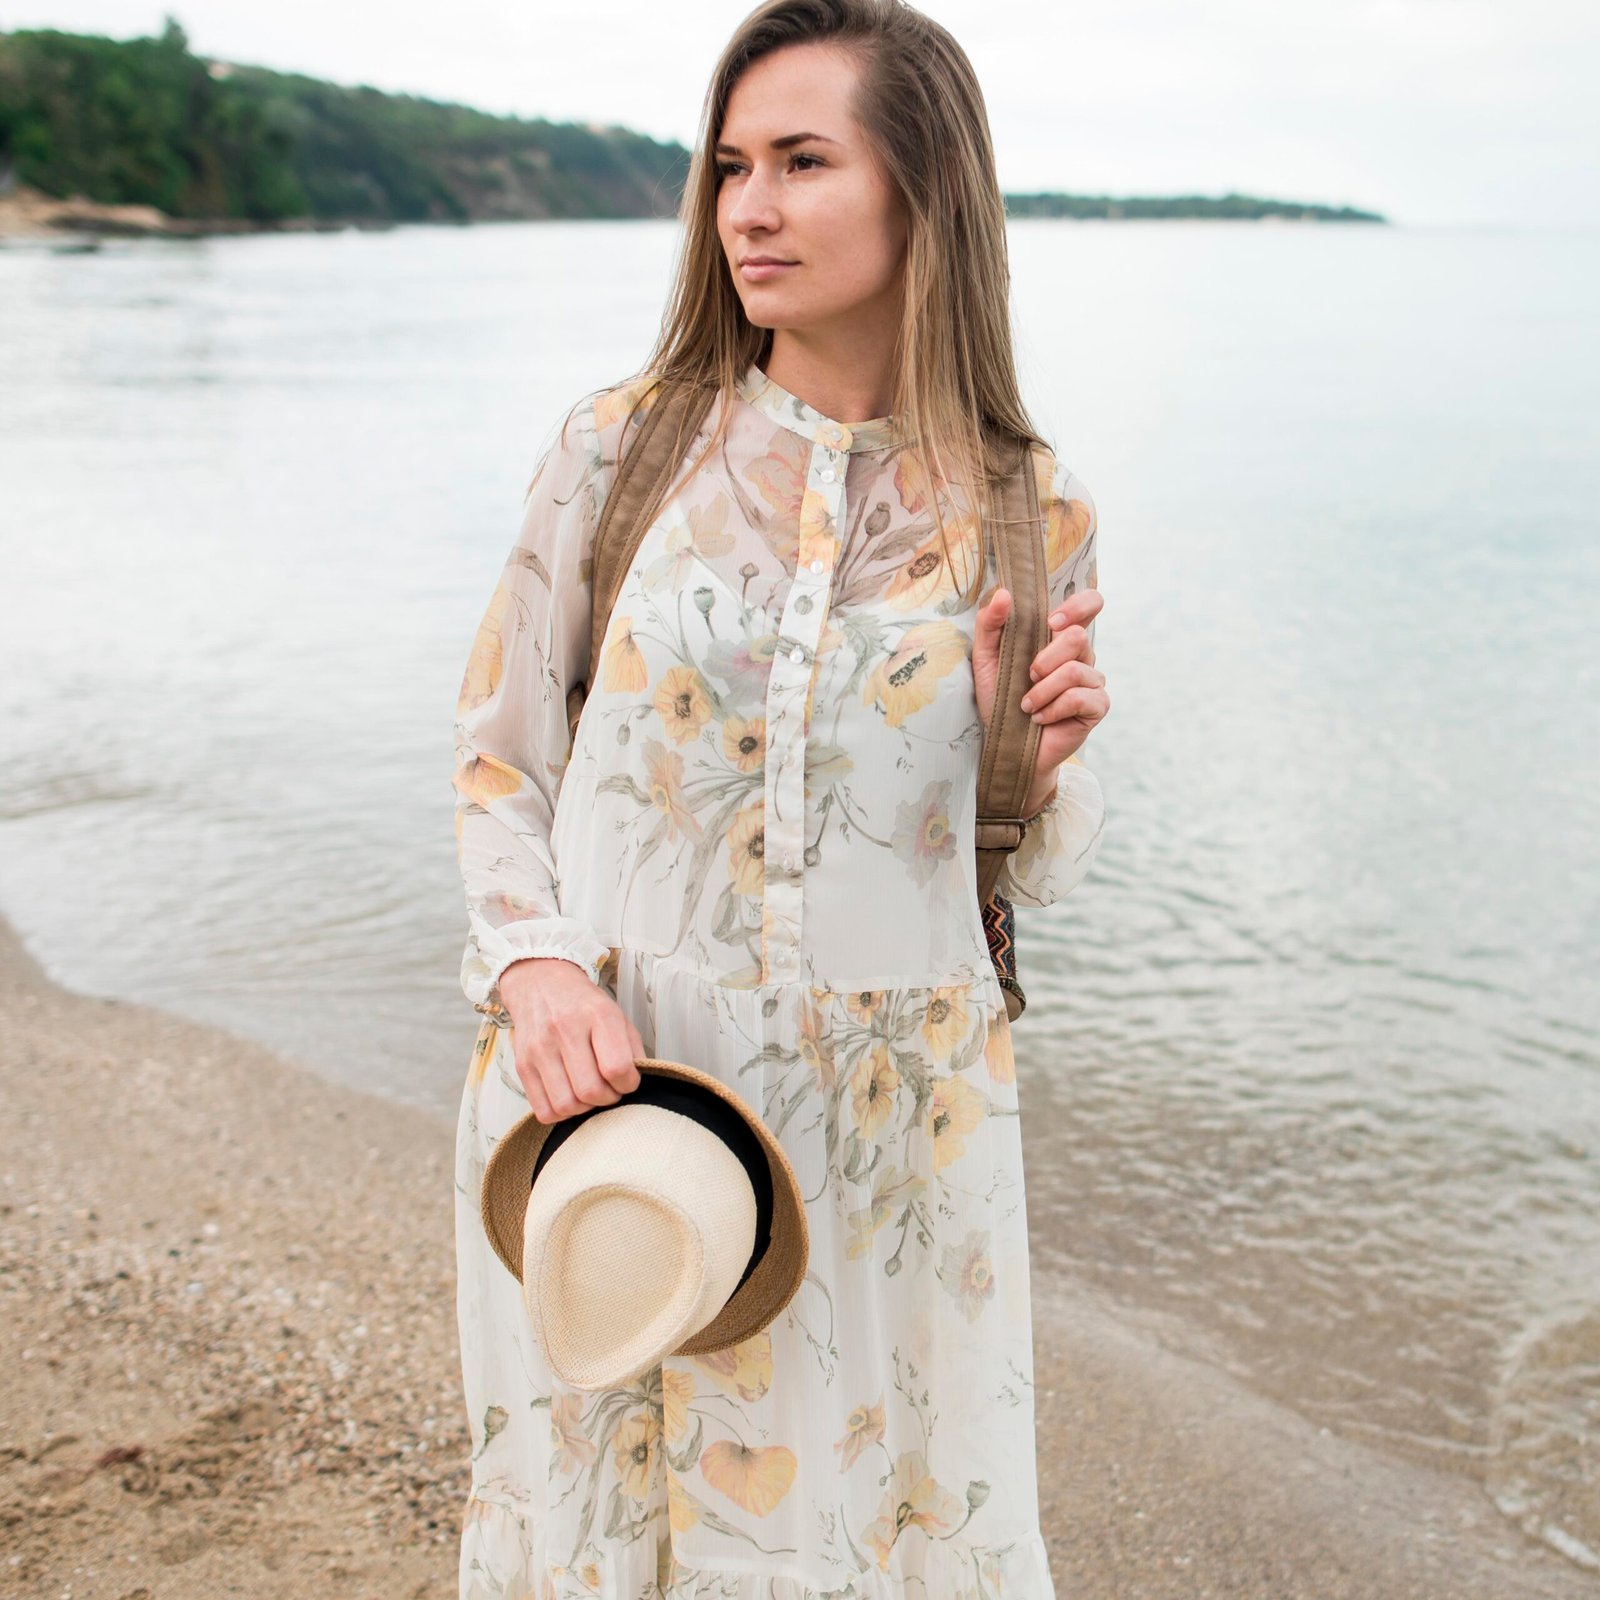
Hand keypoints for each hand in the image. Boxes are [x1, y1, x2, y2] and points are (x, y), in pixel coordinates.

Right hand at [498, 957, 644, 1122]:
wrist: (540, 984)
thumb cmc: (582, 1004)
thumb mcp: (617, 1015)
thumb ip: (632, 1049)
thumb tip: (636, 1083)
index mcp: (597, 1015)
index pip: (617, 1068)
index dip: (628, 1084)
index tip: (627, 1080)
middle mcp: (565, 1030)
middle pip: (590, 1090)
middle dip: (607, 1099)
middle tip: (609, 1089)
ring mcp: (540, 1048)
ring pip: (566, 1105)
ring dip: (584, 1108)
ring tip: (588, 1092)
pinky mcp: (522, 1065)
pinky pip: (544, 1110)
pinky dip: (561, 1112)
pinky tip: (568, 1095)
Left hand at [972, 586, 1108, 791]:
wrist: (1006, 746)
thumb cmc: (1000, 701)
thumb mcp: (986, 660)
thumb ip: (991, 624)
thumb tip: (1005, 593)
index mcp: (1059, 638)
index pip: (1090, 604)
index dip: (1078, 606)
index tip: (1051, 622)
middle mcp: (1081, 656)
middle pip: (1076, 636)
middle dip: (1044, 659)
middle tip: (1028, 677)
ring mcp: (1093, 681)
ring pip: (1075, 670)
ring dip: (1042, 691)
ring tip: (1027, 706)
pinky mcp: (1097, 706)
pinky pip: (1079, 697)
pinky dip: (1052, 709)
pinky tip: (1040, 719)